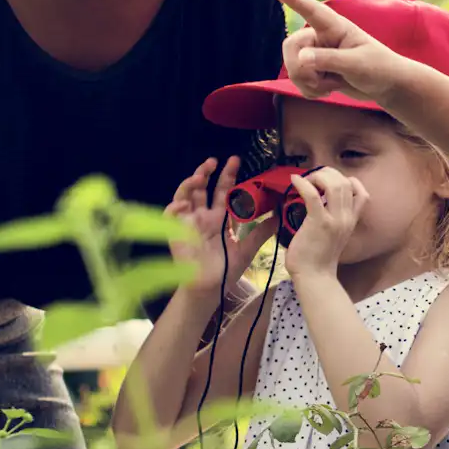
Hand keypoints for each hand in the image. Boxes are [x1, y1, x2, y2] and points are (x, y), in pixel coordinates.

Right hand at [167, 159, 273, 295]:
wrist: (211, 288)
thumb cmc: (226, 270)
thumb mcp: (248, 248)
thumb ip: (261, 232)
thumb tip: (278, 216)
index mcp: (218, 218)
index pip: (222, 191)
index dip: (227, 176)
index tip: (235, 161)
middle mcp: (202, 217)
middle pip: (202, 188)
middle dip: (206, 172)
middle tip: (214, 160)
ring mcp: (188, 223)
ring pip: (184, 195)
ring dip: (189, 184)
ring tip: (199, 177)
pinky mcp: (176, 233)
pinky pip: (170, 215)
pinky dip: (175, 207)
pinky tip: (184, 203)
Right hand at [272, 0, 403, 103]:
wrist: (385, 86)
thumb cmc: (378, 68)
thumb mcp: (356, 64)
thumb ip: (329, 60)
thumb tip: (301, 58)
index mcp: (335, 27)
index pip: (310, 10)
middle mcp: (322, 36)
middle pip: (291, 46)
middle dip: (300, 69)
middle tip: (320, 83)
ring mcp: (317, 53)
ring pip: (292, 66)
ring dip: (307, 83)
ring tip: (331, 87)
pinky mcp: (315, 69)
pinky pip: (297, 80)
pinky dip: (309, 91)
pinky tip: (327, 91)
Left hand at [283, 169, 364, 279]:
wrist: (315, 276)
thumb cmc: (319, 257)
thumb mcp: (334, 234)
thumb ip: (333, 217)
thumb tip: (318, 200)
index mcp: (351, 220)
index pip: (361, 191)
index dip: (345, 180)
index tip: (328, 183)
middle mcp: (347, 217)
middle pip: (346, 182)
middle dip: (328, 173)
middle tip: (312, 178)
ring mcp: (334, 220)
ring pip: (334, 184)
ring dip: (318, 176)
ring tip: (306, 180)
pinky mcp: (319, 223)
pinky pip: (312, 195)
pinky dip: (303, 183)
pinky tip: (294, 180)